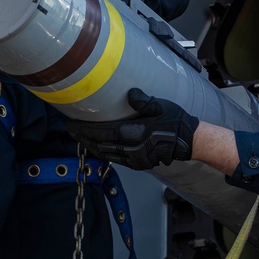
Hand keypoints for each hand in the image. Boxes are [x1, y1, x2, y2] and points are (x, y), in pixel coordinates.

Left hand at [67, 88, 196, 170]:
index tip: (71, 125)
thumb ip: (144, 101)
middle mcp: (133, 150)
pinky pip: (115, 159)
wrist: (188, 141)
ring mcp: (135, 159)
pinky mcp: (139, 164)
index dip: (84, 130)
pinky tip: (98, 147)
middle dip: (83, 138)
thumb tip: (131, 94)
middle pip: (100, 145)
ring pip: (106, 154)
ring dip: (91, 146)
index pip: (102, 133)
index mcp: (135, 133)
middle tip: (71, 130)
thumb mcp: (160, 106)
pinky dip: (103, 153)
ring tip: (80, 138)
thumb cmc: (174, 121)